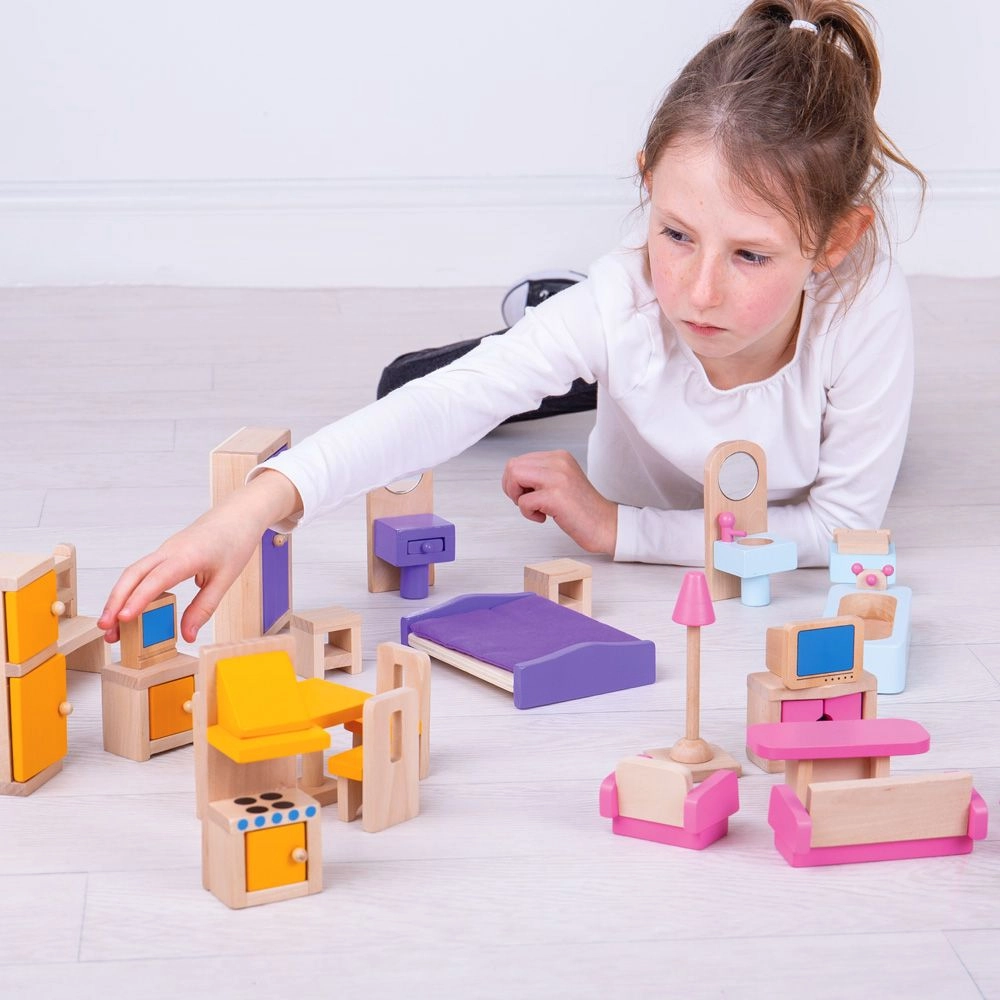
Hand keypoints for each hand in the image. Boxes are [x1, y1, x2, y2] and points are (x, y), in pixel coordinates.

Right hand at [98, 470, 300, 643]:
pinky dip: (132, 591)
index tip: (123, 618)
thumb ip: (204, 608)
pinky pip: (143, 573)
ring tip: (113, 628)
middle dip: (115, 602)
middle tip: (106, 629)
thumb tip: (188, 635)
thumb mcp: (225, 579)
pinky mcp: (165, 555)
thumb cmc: (234, 541)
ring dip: (120, 598)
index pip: (156, 579)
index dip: (138, 599)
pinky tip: (129, 611)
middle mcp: (169, 551)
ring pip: (134, 574)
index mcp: (186, 556)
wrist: (238, 515)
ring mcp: (165, 552)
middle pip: (133, 575)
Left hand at [501, 450, 617, 554]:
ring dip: (518, 498)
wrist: (605, 525)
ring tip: (534, 508)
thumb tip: (511, 477)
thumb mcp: (560, 481)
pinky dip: (528, 514)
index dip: (515, 481)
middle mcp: (558, 462)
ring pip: (514, 477)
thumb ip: (540, 474)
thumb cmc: (581, 508)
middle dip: (512, 488)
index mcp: (559, 457)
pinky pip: (523, 502)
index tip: (528, 494)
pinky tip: (544, 517)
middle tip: (527, 502)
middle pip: (513, 466)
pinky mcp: (555, 496)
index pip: (519, 460)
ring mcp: (557, 478)